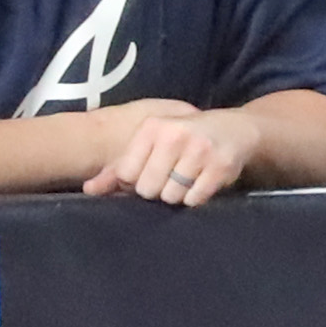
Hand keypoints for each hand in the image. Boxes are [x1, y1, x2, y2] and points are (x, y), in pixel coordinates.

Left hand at [82, 101, 244, 206]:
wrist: (235, 129)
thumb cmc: (185, 139)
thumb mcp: (152, 145)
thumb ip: (119, 169)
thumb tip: (89, 190)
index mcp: (153, 128)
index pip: (127, 173)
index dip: (136, 182)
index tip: (150, 174)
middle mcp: (175, 135)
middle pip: (148, 188)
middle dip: (157, 191)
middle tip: (170, 180)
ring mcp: (200, 150)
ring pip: (172, 196)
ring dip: (178, 196)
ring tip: (187, 180)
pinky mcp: (221, 166)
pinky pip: (196, 199)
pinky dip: (196, 197)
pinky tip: (201, 183)